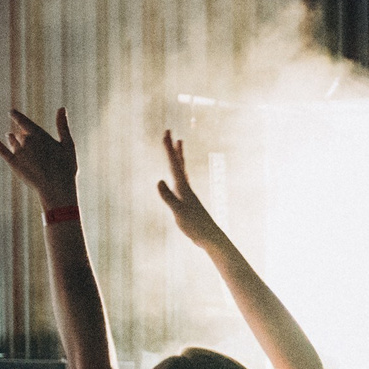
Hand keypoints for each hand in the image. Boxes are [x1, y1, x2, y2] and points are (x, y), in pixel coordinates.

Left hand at [0, 108, 79, 209]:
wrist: (57, 188)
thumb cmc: (66, 168)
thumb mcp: (68, 145)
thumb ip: (62, 126)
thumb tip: (62, 107)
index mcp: (40, 135)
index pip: (24, 122)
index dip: (17, 117)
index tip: (12, 112)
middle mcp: (27, 141)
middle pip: (21, 135)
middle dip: (25, 138)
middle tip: (35, 151)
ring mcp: (19, 152)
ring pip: (13, 142)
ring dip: (14, 141)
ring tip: (15, 141)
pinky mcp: (13, 163)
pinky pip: (1, 148)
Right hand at [155, 133, 227, 250]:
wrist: (209, 237)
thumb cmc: (194, 225)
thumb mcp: (178, 211)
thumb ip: (168, 197)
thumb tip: (158, 181)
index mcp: (183, 187)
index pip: (174, 164)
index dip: (169, 148)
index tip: (166, 133)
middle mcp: (186, 186)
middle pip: (179, 162)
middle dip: (173, 147)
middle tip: (169, 132)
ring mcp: (188, 192)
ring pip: (182, 169)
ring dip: (179, 156)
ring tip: (179, 144)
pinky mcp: (188, 200)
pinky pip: (181, 180)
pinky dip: (179, 172)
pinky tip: (177, 175)